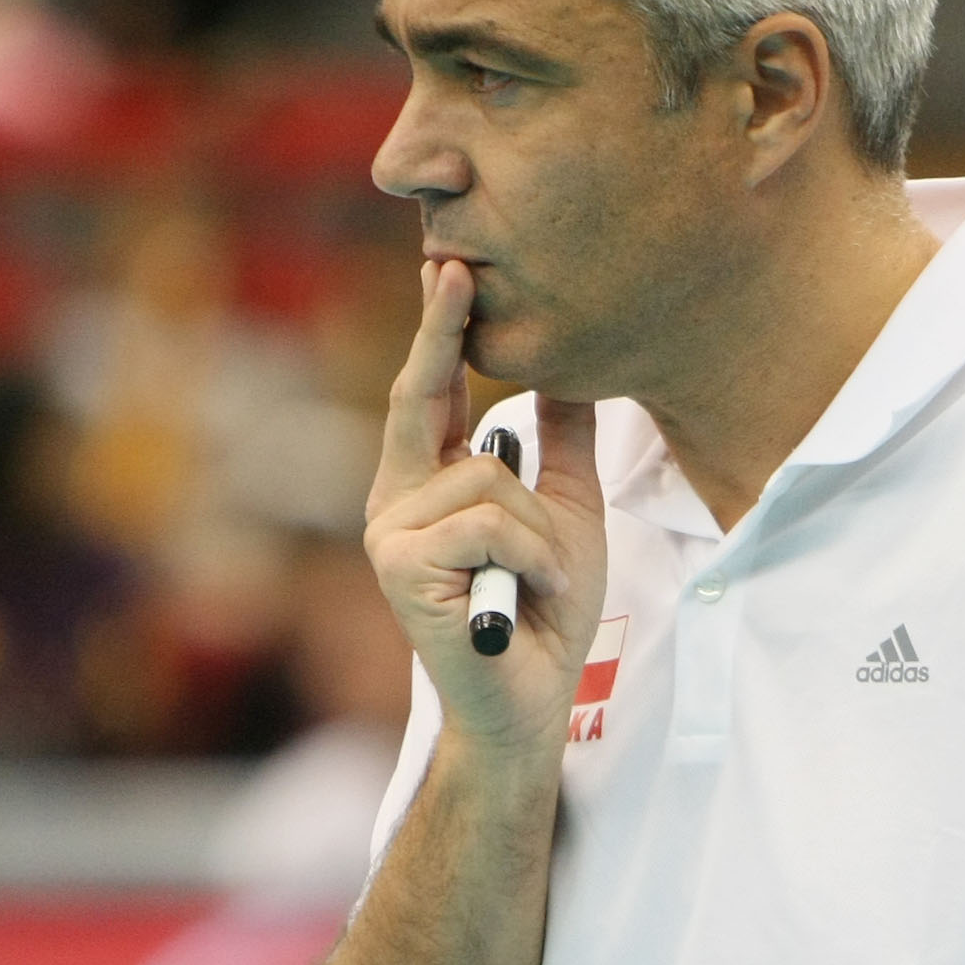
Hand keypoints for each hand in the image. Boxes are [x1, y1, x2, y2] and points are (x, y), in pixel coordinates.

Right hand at [365, 260, 606, 751]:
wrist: (533, 699)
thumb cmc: (546, 611)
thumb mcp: (567, 512)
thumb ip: (563, 444)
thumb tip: (573, 367)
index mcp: (430, 484)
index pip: (432, 394)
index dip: (438, 331)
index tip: (448, 269)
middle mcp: (396, 501)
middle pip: (421, 398)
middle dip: (438, 332)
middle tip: (452, 265)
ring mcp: (391, 534)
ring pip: (487, 477)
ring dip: (540, 529)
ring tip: (540, 578)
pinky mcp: (400, 566)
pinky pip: (487, 521)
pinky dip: (530, 556)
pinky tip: (525, 593)